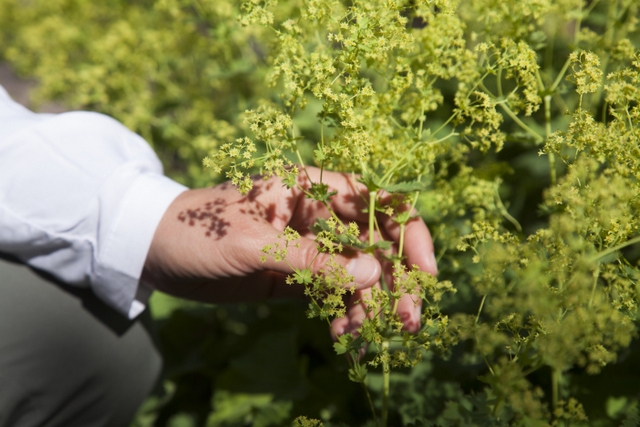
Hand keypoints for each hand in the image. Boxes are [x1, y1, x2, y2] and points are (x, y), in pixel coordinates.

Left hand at [142, 166, 436, 332]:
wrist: (155, 251)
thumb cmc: (198, 231)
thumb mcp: (252, 246)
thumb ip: (311, 260)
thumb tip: (373, 275)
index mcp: (311, 189)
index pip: (376, 202)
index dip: (409, 232)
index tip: (425, 271)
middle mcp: (319, 217)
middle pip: (376, 244)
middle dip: (396, 281)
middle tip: (406, 321)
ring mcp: (311, 248)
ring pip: (359, 274)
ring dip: (373, 304)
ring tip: (370, 335)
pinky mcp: (298, 276)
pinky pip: (335, 294)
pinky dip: (345, 313)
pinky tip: (343, 334)